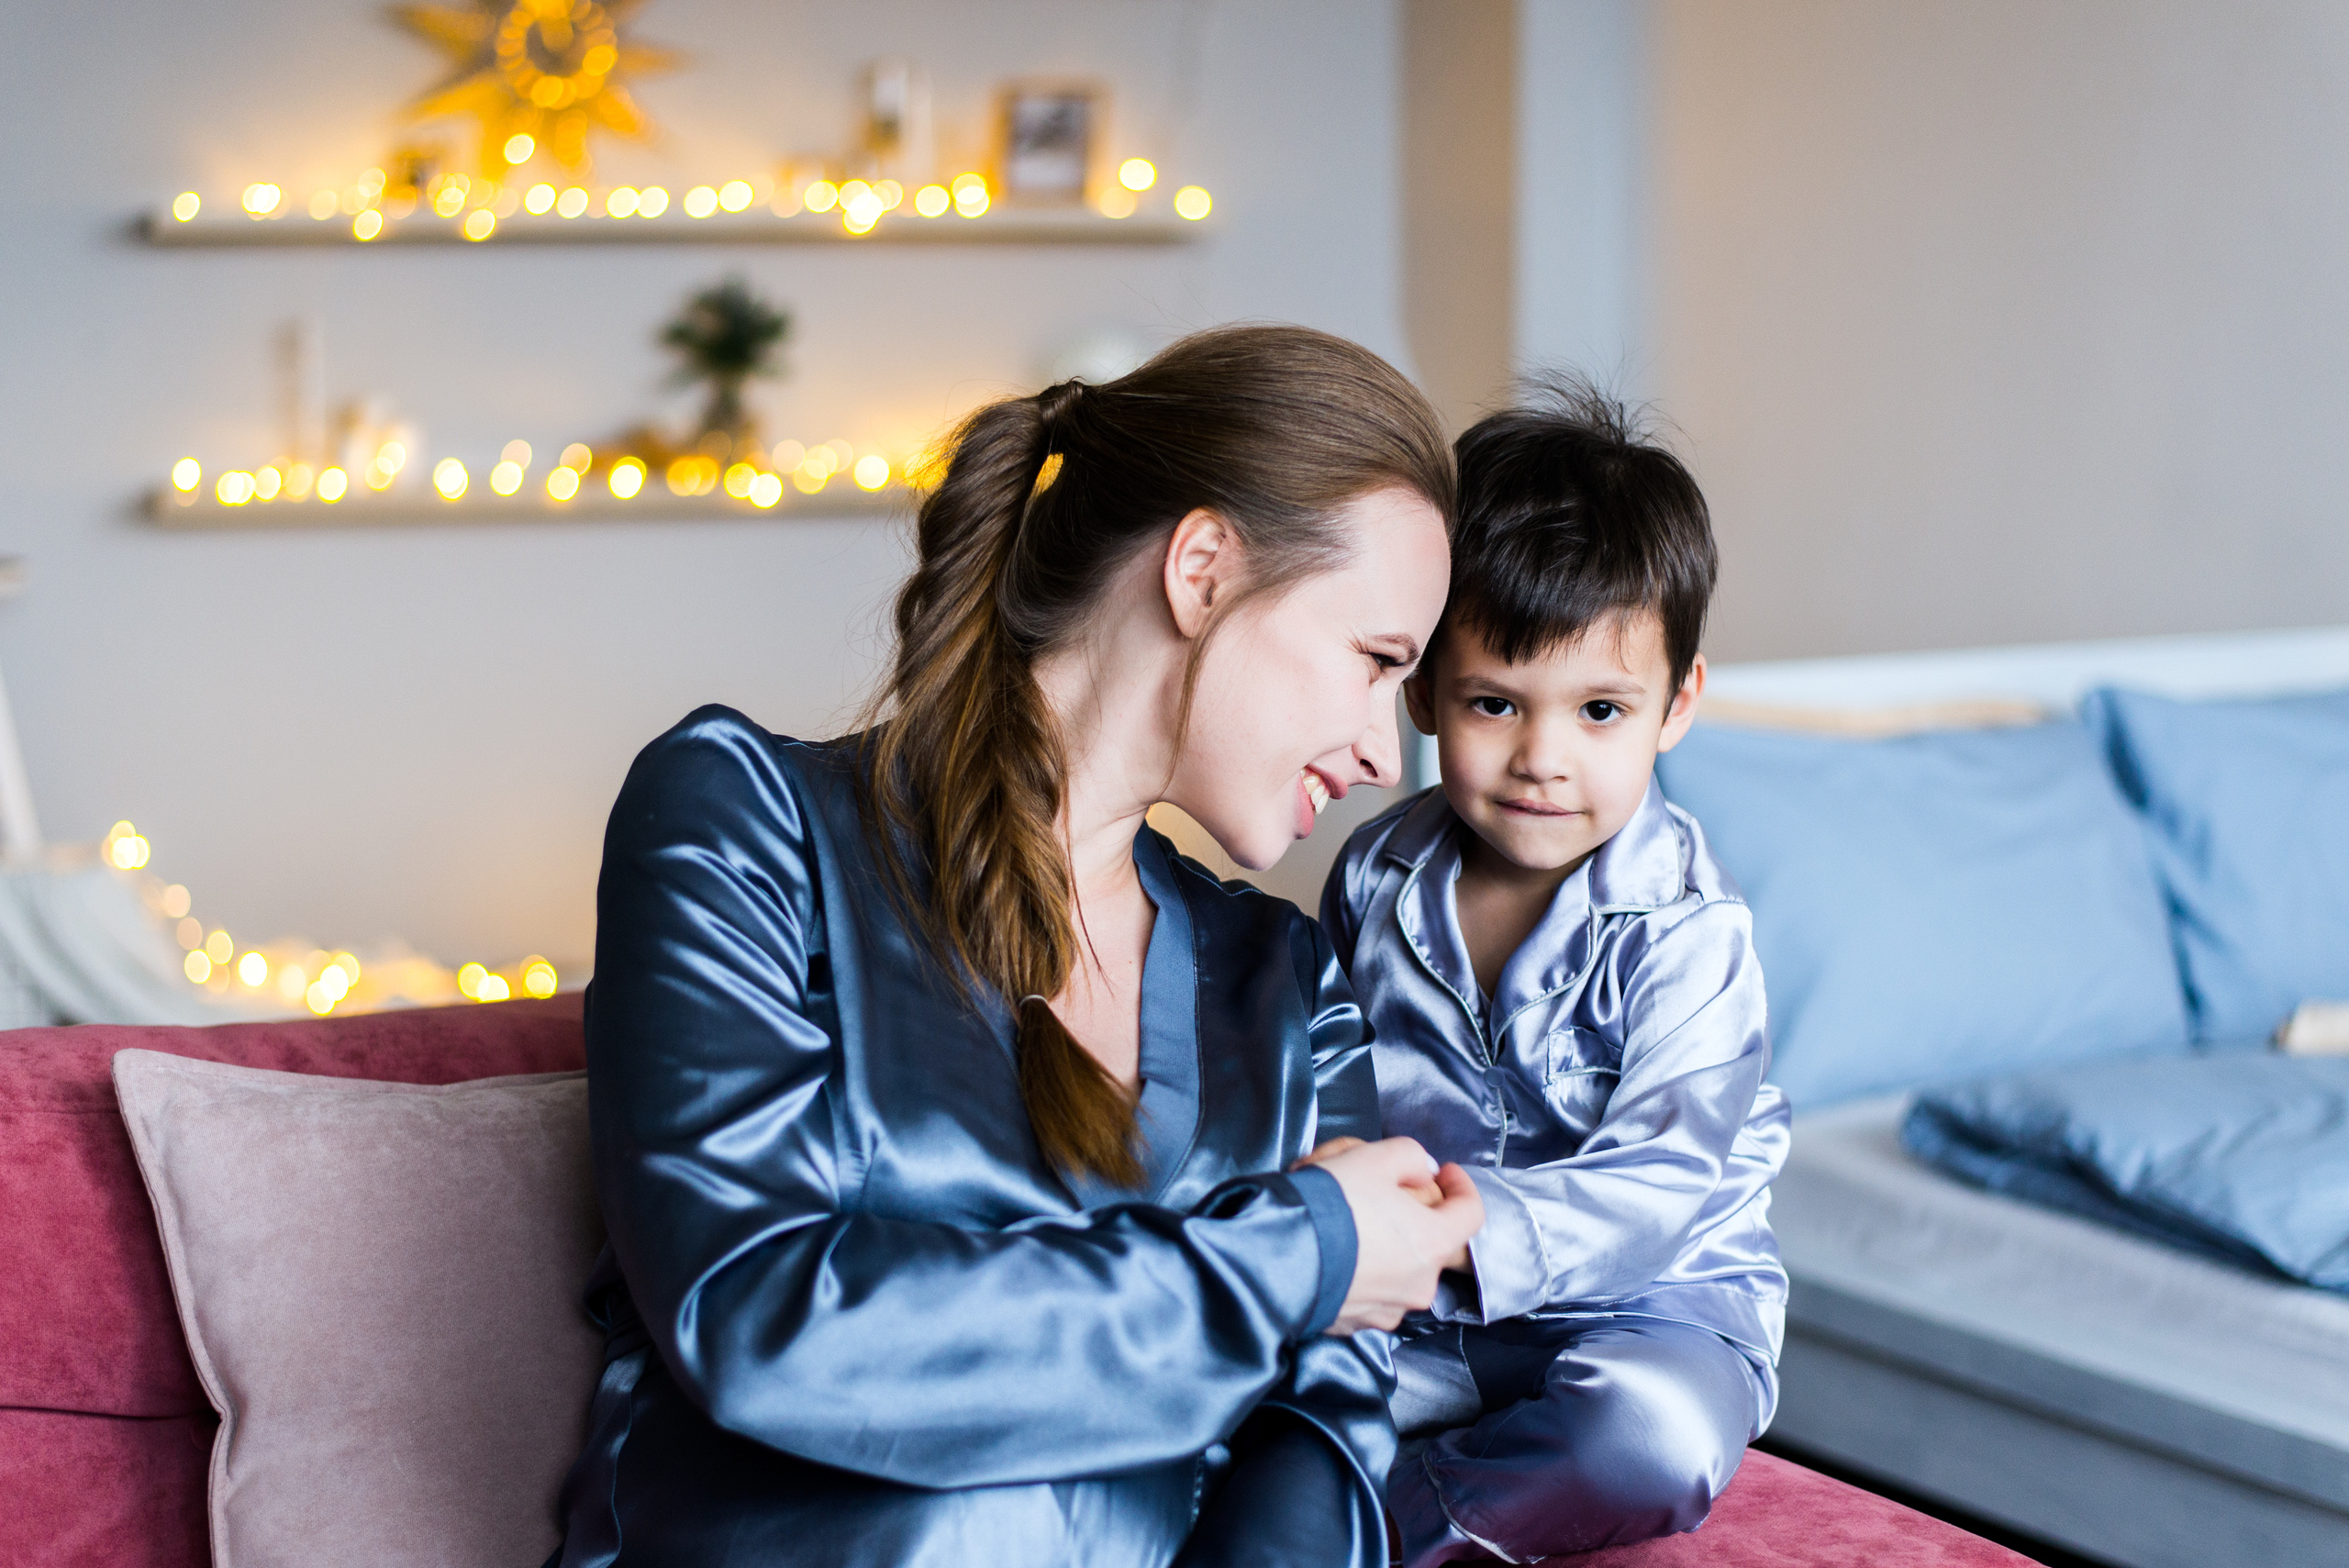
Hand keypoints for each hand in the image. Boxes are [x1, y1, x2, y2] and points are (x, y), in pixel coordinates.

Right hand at [1299, 1137, 1482, 1335]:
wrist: (1275, 1254)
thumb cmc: (1331, 1204)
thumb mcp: (1374, 1157)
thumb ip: (1411, 1156)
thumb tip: (1422, 1171)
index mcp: (1434, 1243)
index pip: (1471, 1213)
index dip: (1461, 1186)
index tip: (1443, 1172)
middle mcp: (1419, 1284)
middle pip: (1430, 1242)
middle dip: (1412, 1213)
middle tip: (1382, 1191)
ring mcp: (1388, 1310)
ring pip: (1399, 1268)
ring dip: (1385, 1243)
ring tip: (1348, 1219)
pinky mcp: (1355, 1324)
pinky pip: (1370, 1291)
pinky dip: (1361, 1270)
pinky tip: (1334, 1251)